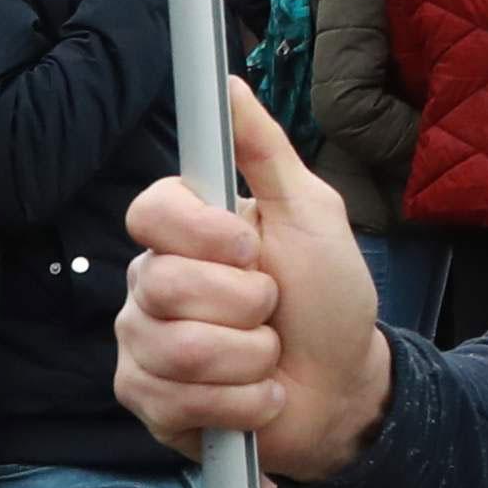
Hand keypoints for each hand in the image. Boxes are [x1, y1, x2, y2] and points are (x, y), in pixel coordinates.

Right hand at [118, 79, 390, 476]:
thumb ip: (265, 150)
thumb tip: (229, 83)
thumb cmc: (327, 294)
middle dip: (246, 306)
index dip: (201, 235)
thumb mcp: (310, 212)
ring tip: (269, 354)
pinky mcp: (148, 402)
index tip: (251, 248)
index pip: (150, 211)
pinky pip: (177, 402)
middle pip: (165, 286)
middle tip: (273, 310)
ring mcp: (143, 344)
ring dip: (250, 359)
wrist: (344, 385)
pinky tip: (259, 397)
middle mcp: (152, 282)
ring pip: (176, 350)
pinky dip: (241, 404)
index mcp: (186, 230)